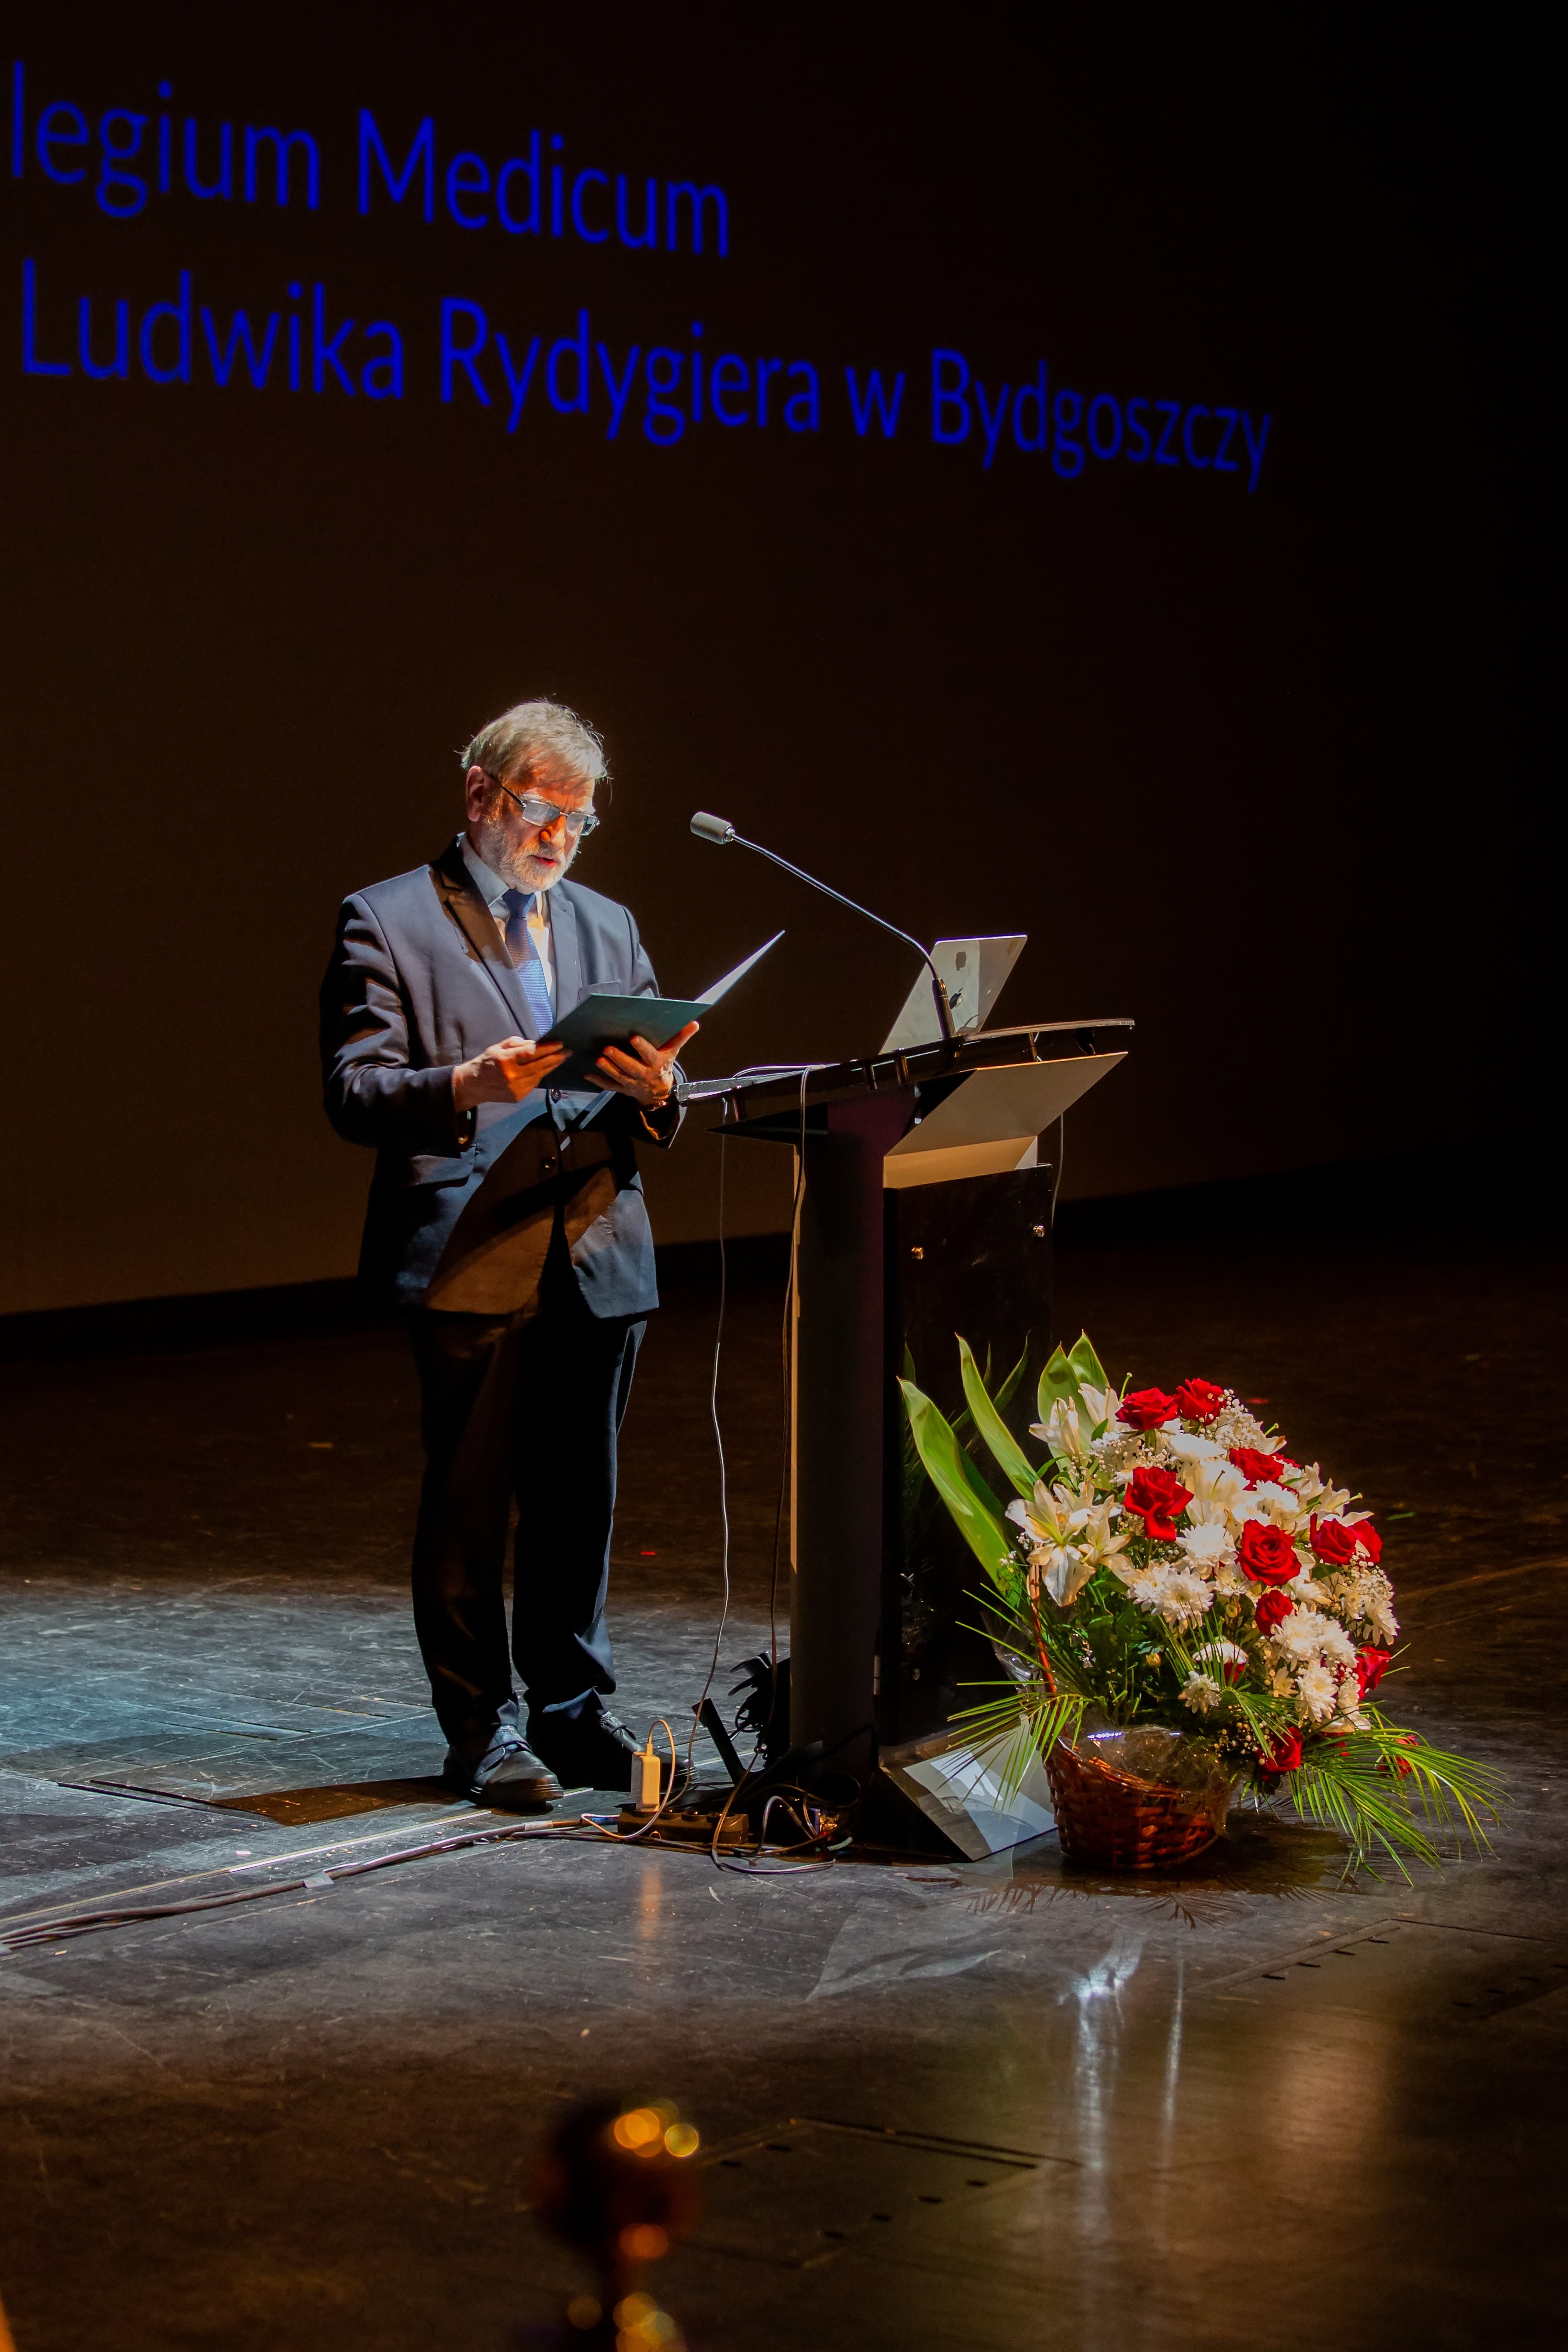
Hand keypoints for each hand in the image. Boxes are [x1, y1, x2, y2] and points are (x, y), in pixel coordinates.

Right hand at [453, 1035, 572, 1110]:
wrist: (473, 1085)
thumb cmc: (486, 1063)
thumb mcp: (498, 1047)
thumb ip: (516, 1044)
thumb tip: (535, 1044)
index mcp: (506, 1060)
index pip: (531, 1053)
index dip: (547, 1048)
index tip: (559, 1044)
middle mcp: (512, 1075)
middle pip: (539, 1065)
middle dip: (555, 1058)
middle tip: (567, 1052)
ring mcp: (516, 1088)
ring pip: (539, 1076)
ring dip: (550, 1067)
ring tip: (559, 1059)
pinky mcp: (518, 1097)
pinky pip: (534, 1084)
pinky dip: (540, 1076)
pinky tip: (545, 1070)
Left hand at [594, 1021, 698, 1107]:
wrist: (659, 1092)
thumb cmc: (664, 1065)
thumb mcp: (673, 1052)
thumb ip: (681, 1037)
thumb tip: (694, 1023)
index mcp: (656, 1063)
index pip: (649, 1055)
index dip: (642, 1048)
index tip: (633, 1038)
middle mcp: (644, 1075)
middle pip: (631, 1068)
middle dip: (620, 1059)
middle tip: (607, 1049)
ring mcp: (633, 1083)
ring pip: (620, 1077)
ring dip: (608, 1069)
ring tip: (599, 1060)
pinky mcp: (623, 1089)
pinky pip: (610, 1087)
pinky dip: (599, 1082)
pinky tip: (588, 1075)